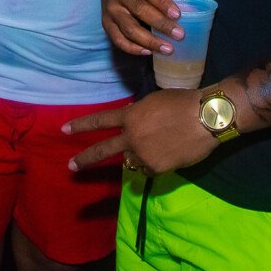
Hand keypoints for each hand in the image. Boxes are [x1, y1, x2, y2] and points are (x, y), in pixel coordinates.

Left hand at [64, 88, 213, 174]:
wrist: (206, 118)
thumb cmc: (183, 103)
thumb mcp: (155, 102)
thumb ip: (139, 115)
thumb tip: (133, 125)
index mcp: (130, 117)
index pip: (100, 121)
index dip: (81, 125)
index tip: (64, 130)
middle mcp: (132, 137)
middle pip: (103, 150)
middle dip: (85, 159)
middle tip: (71, 166)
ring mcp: (142, 155)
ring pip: (133, 160)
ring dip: (140, 155)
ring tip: (162, 143)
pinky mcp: (156, 168)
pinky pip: (149, 168)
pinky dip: (154, 163)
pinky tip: (169, 152)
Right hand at [100, 0, 181, 55]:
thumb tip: (189, 11)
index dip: (163, 3)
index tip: (178, 15)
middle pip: (139, 10)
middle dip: (160, 24)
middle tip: (179, 35)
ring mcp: (110, 9)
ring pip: (129, 28)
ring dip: (149, 41)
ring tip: (167, 49)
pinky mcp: (106, 23)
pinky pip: (118, 39)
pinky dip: (133, 48)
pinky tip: (148, 52)